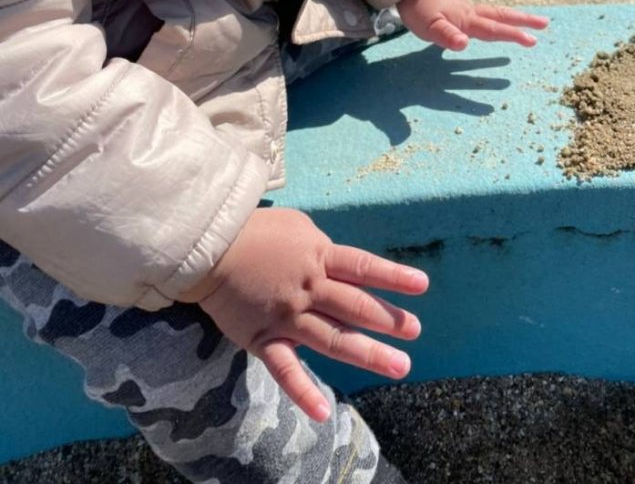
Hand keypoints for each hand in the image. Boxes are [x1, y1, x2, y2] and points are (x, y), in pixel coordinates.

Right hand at [177, 208, 427, 422]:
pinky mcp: (263, 339)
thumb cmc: (254, 230)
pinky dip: (304, 392)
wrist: (207, 248)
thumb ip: (321, 248)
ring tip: (399, 366)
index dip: (393, 277)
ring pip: (334, 339)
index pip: (363, 267)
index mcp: (318, 256)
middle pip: (356, 306)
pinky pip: (286, 370)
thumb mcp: (297, 227)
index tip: (422, 286)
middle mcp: (308, 289)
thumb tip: (341, 265)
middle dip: (389, 319)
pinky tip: (324, 412)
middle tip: (415, 330)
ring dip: (368, 354)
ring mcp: (287, 317)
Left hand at [396, 0, 548, 51]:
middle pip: (502, 16)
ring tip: (530, 20)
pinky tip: (493, 20)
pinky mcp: (457, 5)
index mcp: (467, 20)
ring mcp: (465, 7)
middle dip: (524, 21)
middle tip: (546, 23)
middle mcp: (470, 12)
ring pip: (495, 12)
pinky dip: (497, 15)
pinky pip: (485, 11)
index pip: (494, 30)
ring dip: (513, 17)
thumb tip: (464, 44)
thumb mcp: (428, 26)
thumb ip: (446, 36)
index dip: (514, 35)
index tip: (534, 41)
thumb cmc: (417, 7)